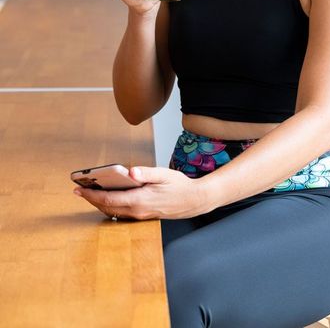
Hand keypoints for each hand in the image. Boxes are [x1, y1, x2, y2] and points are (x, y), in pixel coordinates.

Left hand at [73, 166, 211, 220]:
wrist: (193, 201)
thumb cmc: (179, 186)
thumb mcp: (163, 174)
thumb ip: (146, 172)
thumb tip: (131, 171)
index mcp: (140, 200)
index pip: (109, 199)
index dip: (92, 195)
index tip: (79, 189)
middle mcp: (137, 211)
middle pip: (107, 208)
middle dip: (91, 200)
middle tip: (79, 191)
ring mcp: (140, 215)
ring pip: (113, 212)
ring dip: (99, 204)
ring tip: (90, 193)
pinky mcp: (143, 215)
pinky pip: (121, 213)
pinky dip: (110, 207)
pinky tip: (108, 198)